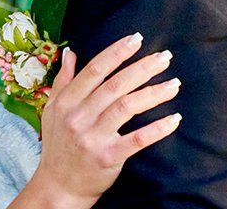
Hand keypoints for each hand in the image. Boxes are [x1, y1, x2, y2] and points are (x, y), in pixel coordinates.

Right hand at [24, 33, 182, 207]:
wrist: (58, 187)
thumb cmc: (58, 145)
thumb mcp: (52, 110)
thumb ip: (63, 80)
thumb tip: (71, 53)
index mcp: (67, 101)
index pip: (95, 70)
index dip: (117, 53)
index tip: (136, 39)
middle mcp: (79, 117)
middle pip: (115, 85)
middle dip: (143, 68)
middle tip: (165, 57)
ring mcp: (93, 138)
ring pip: (127, 107)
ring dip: (154, 93)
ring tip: (174, 84)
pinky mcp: (108, 157)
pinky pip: (136, 140)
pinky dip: (157, 129)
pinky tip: (173, 119)